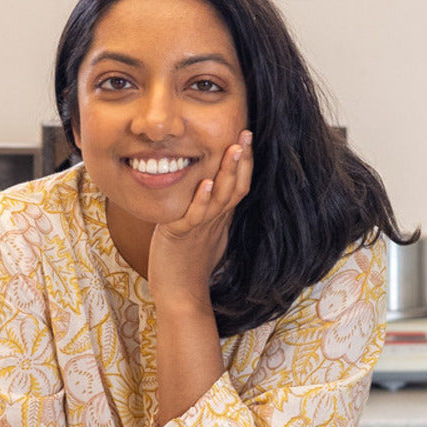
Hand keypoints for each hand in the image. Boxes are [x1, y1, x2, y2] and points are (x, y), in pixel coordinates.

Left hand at [148, 130, 252, 310]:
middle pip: (236, 186)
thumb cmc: (187, 262)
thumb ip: (207, 211)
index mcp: (220, 216)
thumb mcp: (201, 230)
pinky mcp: (182, 236)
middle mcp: (215, 220)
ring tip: (233, 148)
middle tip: (246, 132)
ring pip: (221, 198)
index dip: (245, 162)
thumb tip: (208, 189)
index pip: (239, 184)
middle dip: (241, 158)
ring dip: (227, 172)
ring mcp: (201, 228)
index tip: (246, 136)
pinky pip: (196, 216)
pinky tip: (205, 183)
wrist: (180, 294)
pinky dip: (201, 199)